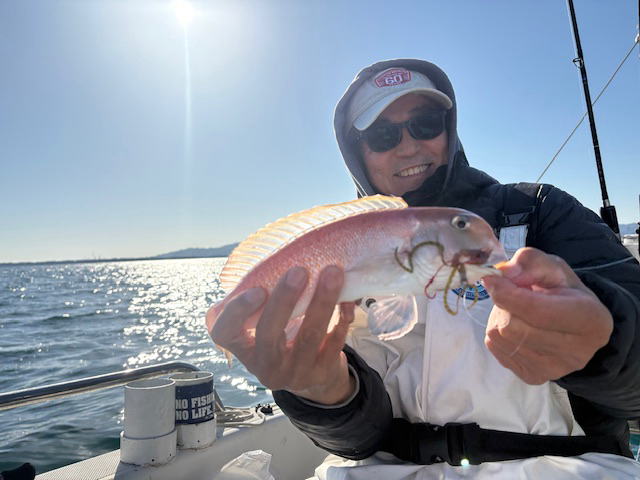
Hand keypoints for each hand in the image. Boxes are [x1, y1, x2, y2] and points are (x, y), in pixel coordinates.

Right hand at [208, 265, 355, 404]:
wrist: (309, 376)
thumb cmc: (281, 338)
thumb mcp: (262, 327)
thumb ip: (261, 302)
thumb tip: (277, 257)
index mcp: (244, 349)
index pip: (225, 333)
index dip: (237, 312)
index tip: (258, 289)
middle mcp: (266, 365)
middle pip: (269, 334)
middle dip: (284, 300)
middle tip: (299, 271)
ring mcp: (295, 372)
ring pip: (309, 336)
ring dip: (322, 302)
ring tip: (332, 273)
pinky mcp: (322, 372)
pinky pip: (334, 342)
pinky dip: (343, 317)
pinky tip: (348, 299)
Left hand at [482, 247, 612, 384]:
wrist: (571, 322)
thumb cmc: (562, 290)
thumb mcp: (553, 267)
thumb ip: (530, 262)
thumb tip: (505, 271)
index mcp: (591, 320)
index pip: (538, 311)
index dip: (508, 294)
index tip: (490, 280)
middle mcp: (577, 352)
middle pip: (514, 326)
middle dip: (504, 305)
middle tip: (512, 294)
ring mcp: (555, 370)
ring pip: (501, 338)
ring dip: (499, 317)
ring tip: (517, 311)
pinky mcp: (534, 377)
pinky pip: (497, 349)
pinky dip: (498, 333)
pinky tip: (516, 326)